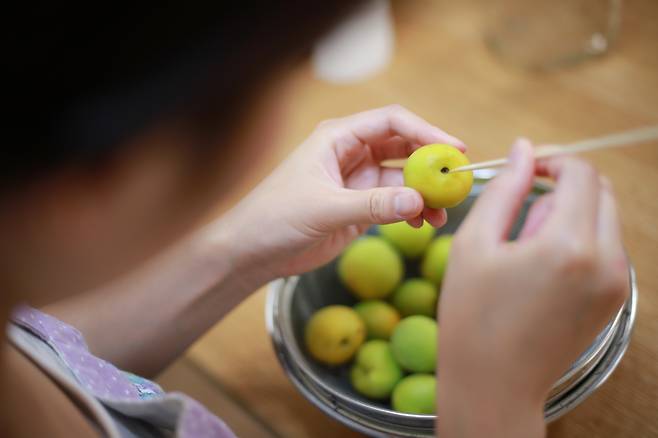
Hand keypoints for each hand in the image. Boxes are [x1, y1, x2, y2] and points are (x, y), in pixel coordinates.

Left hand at [216, 105, 464, 280]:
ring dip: (425, 191)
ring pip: (403, 178)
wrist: (252, 252)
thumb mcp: (323, 209)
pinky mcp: (359, 208)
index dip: (425, 131)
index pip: (390, 122)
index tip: (452, 148)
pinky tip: (425, 222)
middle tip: (458, 180)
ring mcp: (357, 182)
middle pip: (402, 148)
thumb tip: (418, 200)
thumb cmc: (274, 218)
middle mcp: (350, 154)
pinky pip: (396, 203)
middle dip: (431, 162)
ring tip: (443, 212)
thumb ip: (372, 205)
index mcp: (337, 138)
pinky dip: (413, 210)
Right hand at [437, 139, 628, 436]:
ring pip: (604, 218)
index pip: (580, 173)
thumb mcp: (474, 244)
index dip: (551, 161)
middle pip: (599, 191)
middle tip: (519, 215)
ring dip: (570, 216)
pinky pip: (605, 247)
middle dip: (562, 188)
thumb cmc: (472, 317)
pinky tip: (542, 270)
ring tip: (525, 250)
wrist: (494, 385)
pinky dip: (578, 242)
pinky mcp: (616, 299)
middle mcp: (606, 262)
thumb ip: (504, 189)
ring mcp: (616, 283)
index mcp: (569, 245)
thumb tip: (523, 149)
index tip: (524, 170)